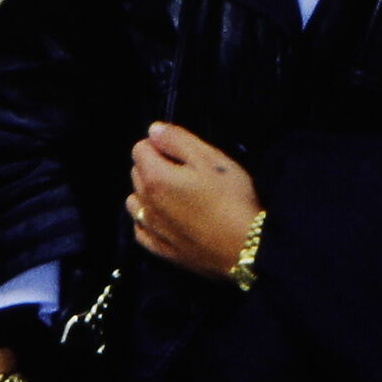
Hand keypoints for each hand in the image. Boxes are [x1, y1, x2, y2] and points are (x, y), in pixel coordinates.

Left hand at [127, 121, 261, 281]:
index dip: (161, 144)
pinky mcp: (161, 250)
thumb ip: (177, 140)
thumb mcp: (210, 159)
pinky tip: (167, 217)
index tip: (182, 151)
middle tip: (187, 169)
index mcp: (156, 179)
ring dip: (148, 192)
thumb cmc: (231, 199)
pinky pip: (141, 229)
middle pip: (137, 173)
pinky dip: (148, 219)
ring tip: (177, 192)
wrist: (245, 246)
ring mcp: (152, 230)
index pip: (139, 148)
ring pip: (135, 201)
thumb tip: (154, 130)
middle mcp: (147, 205)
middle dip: (154, 164)